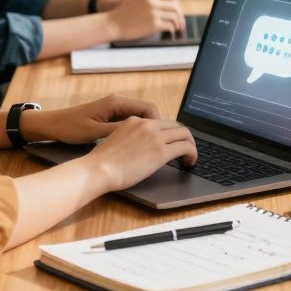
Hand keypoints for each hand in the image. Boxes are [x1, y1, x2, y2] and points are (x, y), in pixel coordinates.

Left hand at [22, 94, 162, 144]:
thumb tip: (141, 133)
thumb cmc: (70, 127)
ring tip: (156, 144)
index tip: (164, 137)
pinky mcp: (111, 116)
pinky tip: (141, 143)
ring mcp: (115, 109)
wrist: (52, 125)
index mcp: (116, 102)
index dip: (160, 122)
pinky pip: (133, 121)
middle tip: (165, 142)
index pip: (148, 108)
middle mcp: (119, 102)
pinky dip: (140, 130)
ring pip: (142, 116)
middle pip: (148, 111)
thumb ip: (119, 131)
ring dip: (150, 128)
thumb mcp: (95, 132)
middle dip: (159, 126)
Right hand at [82, 116, 197, 191]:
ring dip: (190, 145)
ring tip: (190, 157)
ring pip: (184, 134)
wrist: (98, 169)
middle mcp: (147, 125)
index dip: (170, 132)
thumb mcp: (114, 140)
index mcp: (135, 121)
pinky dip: (192, 153)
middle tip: (185, 150)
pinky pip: (186, 147)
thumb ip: (129, 138)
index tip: (173, 142)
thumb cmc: (101, 162)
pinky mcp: (161, 151)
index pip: (161, 122)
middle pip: (175, 125)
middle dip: (183, 137)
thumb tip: (138, 148)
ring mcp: (155, 137)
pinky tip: (190, 162)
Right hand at [104, 0, 185, 40]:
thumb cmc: (122, 15)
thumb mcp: (136, 1)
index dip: (176, 4)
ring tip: (177, 29)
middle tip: (180, 23)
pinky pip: (169, 26)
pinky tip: (169, 32)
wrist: (111, 24)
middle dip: (180, 15)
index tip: (177, 11)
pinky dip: (172, 29)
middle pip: (175, 6)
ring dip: (178, 24)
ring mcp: (153, 13)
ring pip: (174, 16)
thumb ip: (149, 1)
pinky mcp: (153, 24)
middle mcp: (153, 2)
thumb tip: (166, 8)